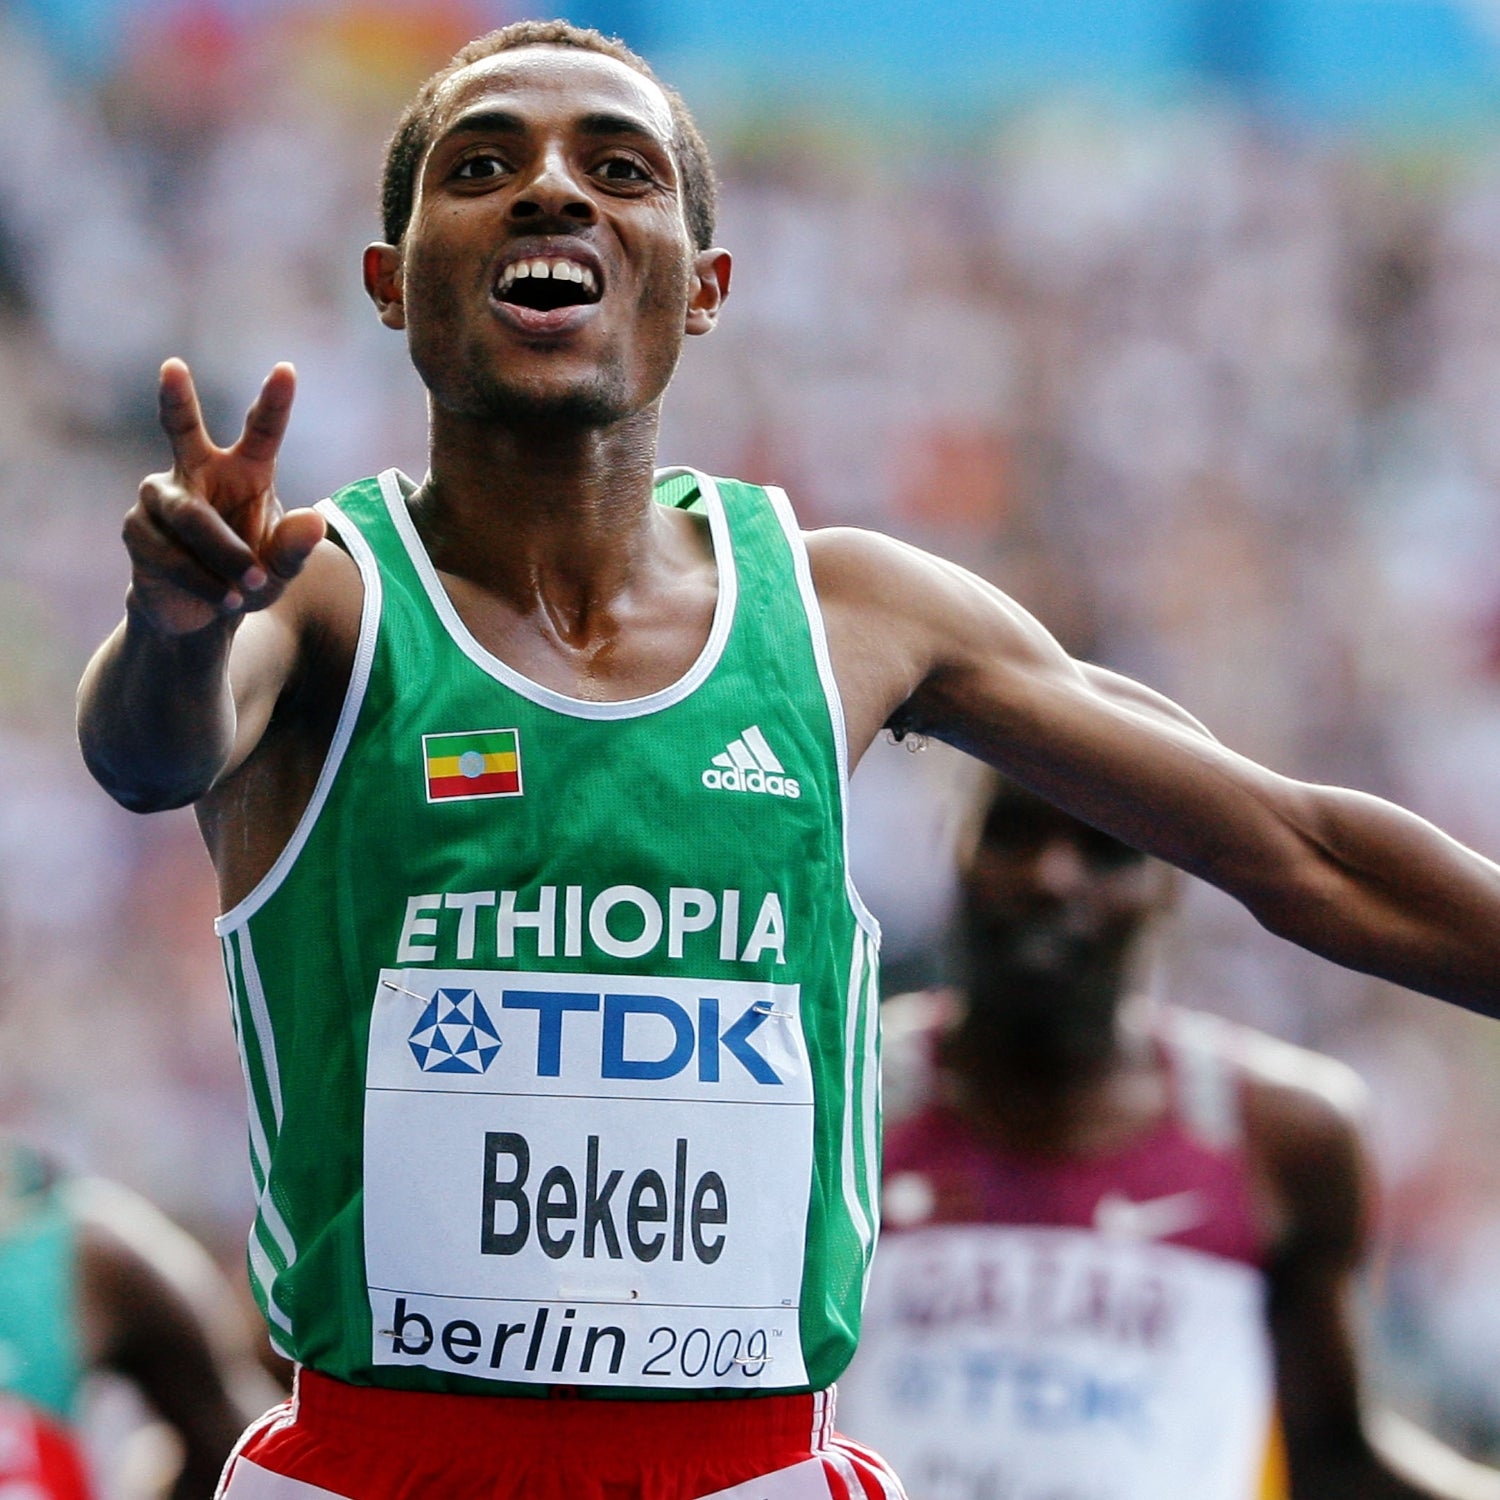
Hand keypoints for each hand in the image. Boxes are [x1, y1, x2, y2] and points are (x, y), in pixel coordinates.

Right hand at [123, 359, 326, 636]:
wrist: (203, 615)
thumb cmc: (248, 578)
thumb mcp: (281, 570)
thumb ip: (296, 549)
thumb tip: (314, 522)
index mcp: (244, 470)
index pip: (261, 431)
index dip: (274, 401)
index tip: (286, 369)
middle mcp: (197, 471)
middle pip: (181, 429)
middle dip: (176, 399)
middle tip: (172, 366)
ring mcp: (161, 497)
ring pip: (193, 519)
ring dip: (226, 558)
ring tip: (250, 588)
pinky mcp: (138, 529)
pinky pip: (172, 554)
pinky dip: (205, 581)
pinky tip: (224, 599)